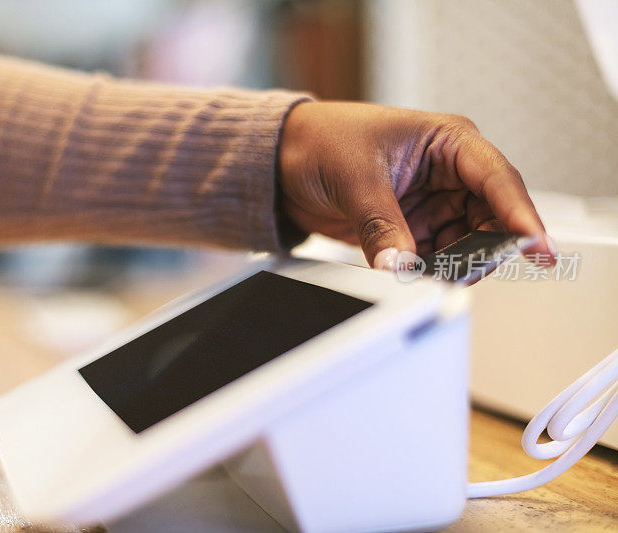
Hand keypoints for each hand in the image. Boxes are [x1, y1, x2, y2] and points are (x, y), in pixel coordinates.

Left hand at [278, 102, 554, 268]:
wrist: (281, 160)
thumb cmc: (320, 141)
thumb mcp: (356, 179)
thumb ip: (381, 225)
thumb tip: (401, 263)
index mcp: (447, 141)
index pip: (497, 179)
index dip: (521, 214)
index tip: (536, 247)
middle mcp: (447, 174)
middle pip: (489, 219)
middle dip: (483, 247)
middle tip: (466, 271)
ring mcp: (430, 204)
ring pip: (464, 243)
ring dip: (453, 263)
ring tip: (431, 275)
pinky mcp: (410, 229)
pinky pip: (433, 257)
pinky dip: (427, 270)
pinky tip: (414, 275)